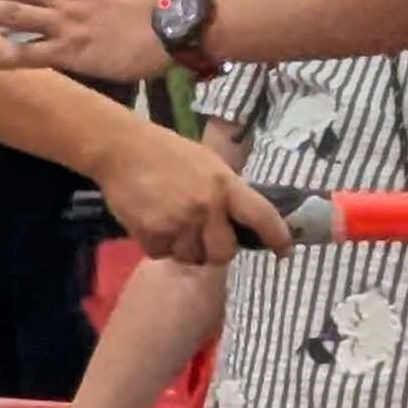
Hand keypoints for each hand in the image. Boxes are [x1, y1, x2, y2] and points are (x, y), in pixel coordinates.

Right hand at [96, 117, 288, 264]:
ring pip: (191, 257)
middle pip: (223, 253)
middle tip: (205, 240)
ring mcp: (178, 223)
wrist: (122, 150)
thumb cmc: (167, 152)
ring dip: (185, 249)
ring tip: (173, 227)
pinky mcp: (151, 234)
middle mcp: (206, 207)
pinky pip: (162, 254)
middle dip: (216, 252)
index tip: (284, 252)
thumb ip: (226, 191)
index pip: (261, 216)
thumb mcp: (209, 163)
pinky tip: (152, 224)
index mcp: (226, 185)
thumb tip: (239, 219)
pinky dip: (159, 245)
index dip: (277, 237)